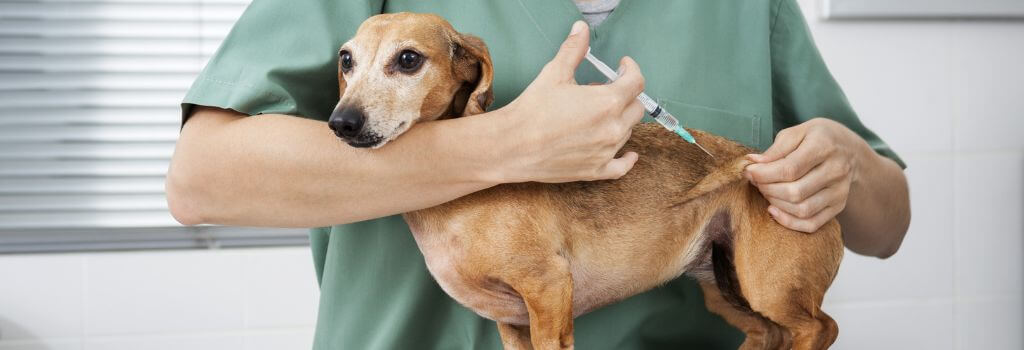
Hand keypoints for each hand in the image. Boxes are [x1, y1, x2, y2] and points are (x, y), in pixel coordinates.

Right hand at [493, 20, 645, 182]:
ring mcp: (606, 151)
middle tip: (604, 90)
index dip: (631, 70)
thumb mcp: (555, 73)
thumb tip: (581, 30)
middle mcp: (612, 128)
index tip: (623, 66)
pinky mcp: (595, 170)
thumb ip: (574, 50)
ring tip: (596, 113)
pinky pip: (622, 167)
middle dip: (625, 94)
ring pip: (627, 132)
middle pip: (635, 107)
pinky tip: (629, 154)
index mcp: (607, 102)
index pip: (636, 83)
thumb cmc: (532, 109)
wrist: (512, 145)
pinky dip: (627, 159)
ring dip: (619, 119)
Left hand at [743, 118, 871, 232]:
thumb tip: (753, 163)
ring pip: (802, 210)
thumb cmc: (817, 139)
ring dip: (776, 204)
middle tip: (756, 181)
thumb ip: (776, 148)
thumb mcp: (798, 132)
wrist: (850, 150)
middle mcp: (836, 170)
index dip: (764, 174)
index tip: (749, 172)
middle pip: (795, 192)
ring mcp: (840, 191)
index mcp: (825, 146)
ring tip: (766, 191)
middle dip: (767, 189)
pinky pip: (812, 224)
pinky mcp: (838, 206)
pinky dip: (789, 222)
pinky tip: (774, 210)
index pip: (790, 169)